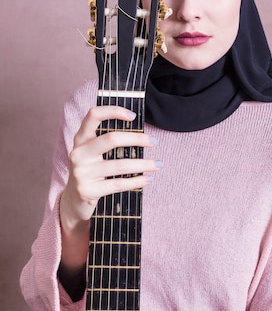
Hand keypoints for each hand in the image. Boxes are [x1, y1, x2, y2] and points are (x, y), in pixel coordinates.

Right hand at [59, 105, 160, 271]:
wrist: (73, 200)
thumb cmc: (91, 169)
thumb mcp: (93, 152)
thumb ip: (108, 139)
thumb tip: (141, 132)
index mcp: (81, 138)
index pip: (93, 115)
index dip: (113, 111)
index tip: (133, 116)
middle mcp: (79, 153)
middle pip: (111, 139)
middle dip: (137, 139)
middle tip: (154, 141)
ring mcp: (81, 172)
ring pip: (120, 165)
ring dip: (144, 164)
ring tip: (158, 164)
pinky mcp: (88, 190)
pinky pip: (118, 184)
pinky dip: (137, 181)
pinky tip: (148, 178)